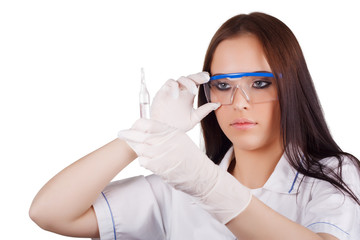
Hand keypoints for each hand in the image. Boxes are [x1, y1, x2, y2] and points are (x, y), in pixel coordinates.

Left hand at [118, 118, 251, 223]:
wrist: (200, 174)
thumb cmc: (190, 156)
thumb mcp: (179, 139)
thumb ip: (164, 133)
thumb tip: (146, 130)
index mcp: (172, 132)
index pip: (148, 124)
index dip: (137, 124)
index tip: (132, 126)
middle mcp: (166, 141)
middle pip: (141, 136)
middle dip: (128, 134)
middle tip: (121, 133)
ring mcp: (163, 154)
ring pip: (140, 149)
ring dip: (137, 149)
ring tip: (137, 148)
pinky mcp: (160, 167)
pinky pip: (143, 161)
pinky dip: (143, 160)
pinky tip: (148, 160)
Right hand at [150, 72, 219, 130]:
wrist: (165, 131)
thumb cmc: (178, 125)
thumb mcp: (194, 118)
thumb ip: (204, 110)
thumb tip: (217, 104)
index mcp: (189, 96)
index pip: (196, 82)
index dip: (202, 78)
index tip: (209, 78)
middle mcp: (181, 91)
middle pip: (190, 78)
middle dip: (198, 76)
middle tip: (205, 78)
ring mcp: (172, 90)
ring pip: (181, 79)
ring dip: (188, 82)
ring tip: (193, 91)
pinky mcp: (163, 92)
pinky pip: (170, 83)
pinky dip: (174, 87)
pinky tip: (177, 95)